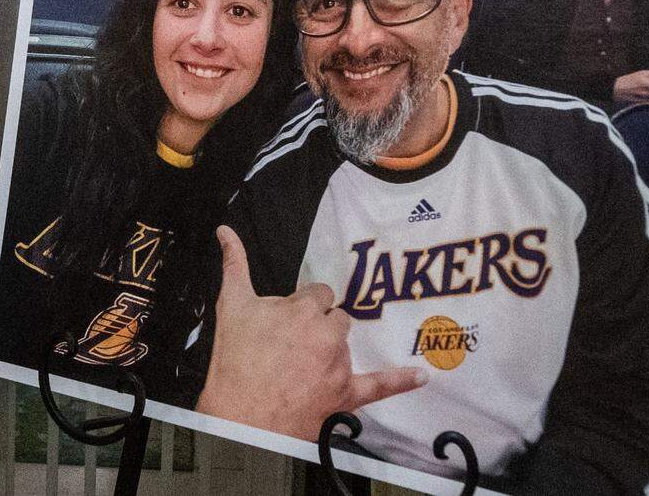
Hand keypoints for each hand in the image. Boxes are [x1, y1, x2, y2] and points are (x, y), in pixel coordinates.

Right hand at [195, 226, 425, 439]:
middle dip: (318, 325)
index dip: (303, 305)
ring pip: (346, 345)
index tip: (289, 318)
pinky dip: (402, 381)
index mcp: (303, 310)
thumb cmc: (234, 364)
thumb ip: (233, 264)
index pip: (318, 293)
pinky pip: (380, 385)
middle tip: (292, 343)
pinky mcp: (345, 393)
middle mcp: (326, 334)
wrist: (239, 417)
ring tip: (302, 366)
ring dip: (331, 349)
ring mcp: (339, 364)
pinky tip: (422, 375)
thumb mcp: (231, 306)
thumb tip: (225, 231)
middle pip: (336, 317)